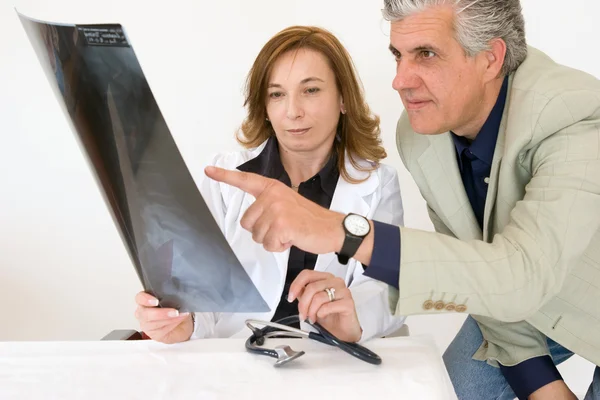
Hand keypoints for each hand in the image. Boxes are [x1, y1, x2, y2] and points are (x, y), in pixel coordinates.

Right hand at [134, 292, 192, 343]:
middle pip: (145, 314)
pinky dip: (172, 324)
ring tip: (179, 315)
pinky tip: (178, 320)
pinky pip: (160, 331)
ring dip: (169, 319)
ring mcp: (146, 325)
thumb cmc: (176, 310)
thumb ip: (172, 296)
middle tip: (174, 311)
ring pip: (152, 324)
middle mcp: (143, 313)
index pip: (140, 298)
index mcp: (146, 301)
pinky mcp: (153, 334)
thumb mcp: (175, 299)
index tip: (156, 301)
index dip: (145, 299)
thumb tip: (178, 295)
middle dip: (161, 313)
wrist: (182, 324)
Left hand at [205, 166, 344, 253]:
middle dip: (262, 231)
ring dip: (272, 240)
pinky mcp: (281, 225)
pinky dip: (279, 247)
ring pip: (257, 236)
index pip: (245, 181)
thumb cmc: (309, 220)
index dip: (224, 176)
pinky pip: (268, 244)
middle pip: (247, 223)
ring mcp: (276, 210)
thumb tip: (252, 220)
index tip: (208, 170)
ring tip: (290, 232)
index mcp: (272, 188)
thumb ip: (268, 206)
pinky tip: (292, 238)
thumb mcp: (287, 204)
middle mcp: (272, 196)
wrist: (332, 228)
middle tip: (283, 227)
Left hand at [288, 270, 362, 342]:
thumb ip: (304, 294)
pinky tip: (322, 316)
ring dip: (311, 311)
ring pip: (318, 297)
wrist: (342, 331)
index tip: (291, 297)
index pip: (307, 274)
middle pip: (312, 287)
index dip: (296, 285)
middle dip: (303, 304)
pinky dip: (321, 313)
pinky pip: (328, 306)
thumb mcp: (312, 303)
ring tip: (312, 318)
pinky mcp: (348, 303)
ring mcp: (343, 291)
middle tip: (302, 314)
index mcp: (326, 278)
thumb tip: (294, 291)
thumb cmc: (329, 316)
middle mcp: (335, 282)